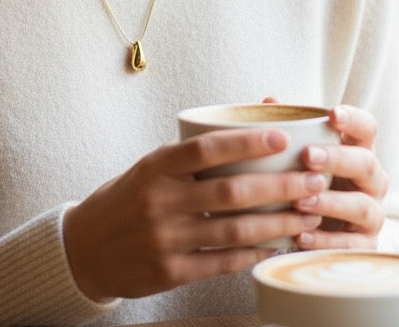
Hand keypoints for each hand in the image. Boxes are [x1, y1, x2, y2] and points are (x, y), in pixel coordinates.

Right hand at [63, 129, 325, 300]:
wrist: (84, 249)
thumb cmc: (129, 199)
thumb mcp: (150, 168)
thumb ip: (192, 155)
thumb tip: (252, 126)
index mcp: (155, 167)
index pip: (205, 149)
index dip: (246, 142)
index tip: (283, 137)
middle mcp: (159, 201)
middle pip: (231, 192)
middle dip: (280, 187)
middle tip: (314, 181)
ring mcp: (164, 239)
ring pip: (234, 230)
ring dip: (277, 223)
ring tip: (308, 216)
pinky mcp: (170, 271)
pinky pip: (222, 261)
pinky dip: (253, 252)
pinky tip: (276, 244)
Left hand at [292, 105, 387, 249]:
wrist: (320, 233)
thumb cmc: (308, 183)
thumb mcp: (299, 157)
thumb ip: (288, 131)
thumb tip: (270, 101)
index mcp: (359, 151)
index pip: (367, 128)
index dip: (353, 119)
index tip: (332, 114)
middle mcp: (372, 181)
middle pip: (366, 163)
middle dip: (337, 158)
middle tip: (307, 156)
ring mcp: (373, 214)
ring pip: (362, 205)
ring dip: (331, 203)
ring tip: (300, 202)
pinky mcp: (366, 246)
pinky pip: (351, 245)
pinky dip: (326, 241)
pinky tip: (301, 236)